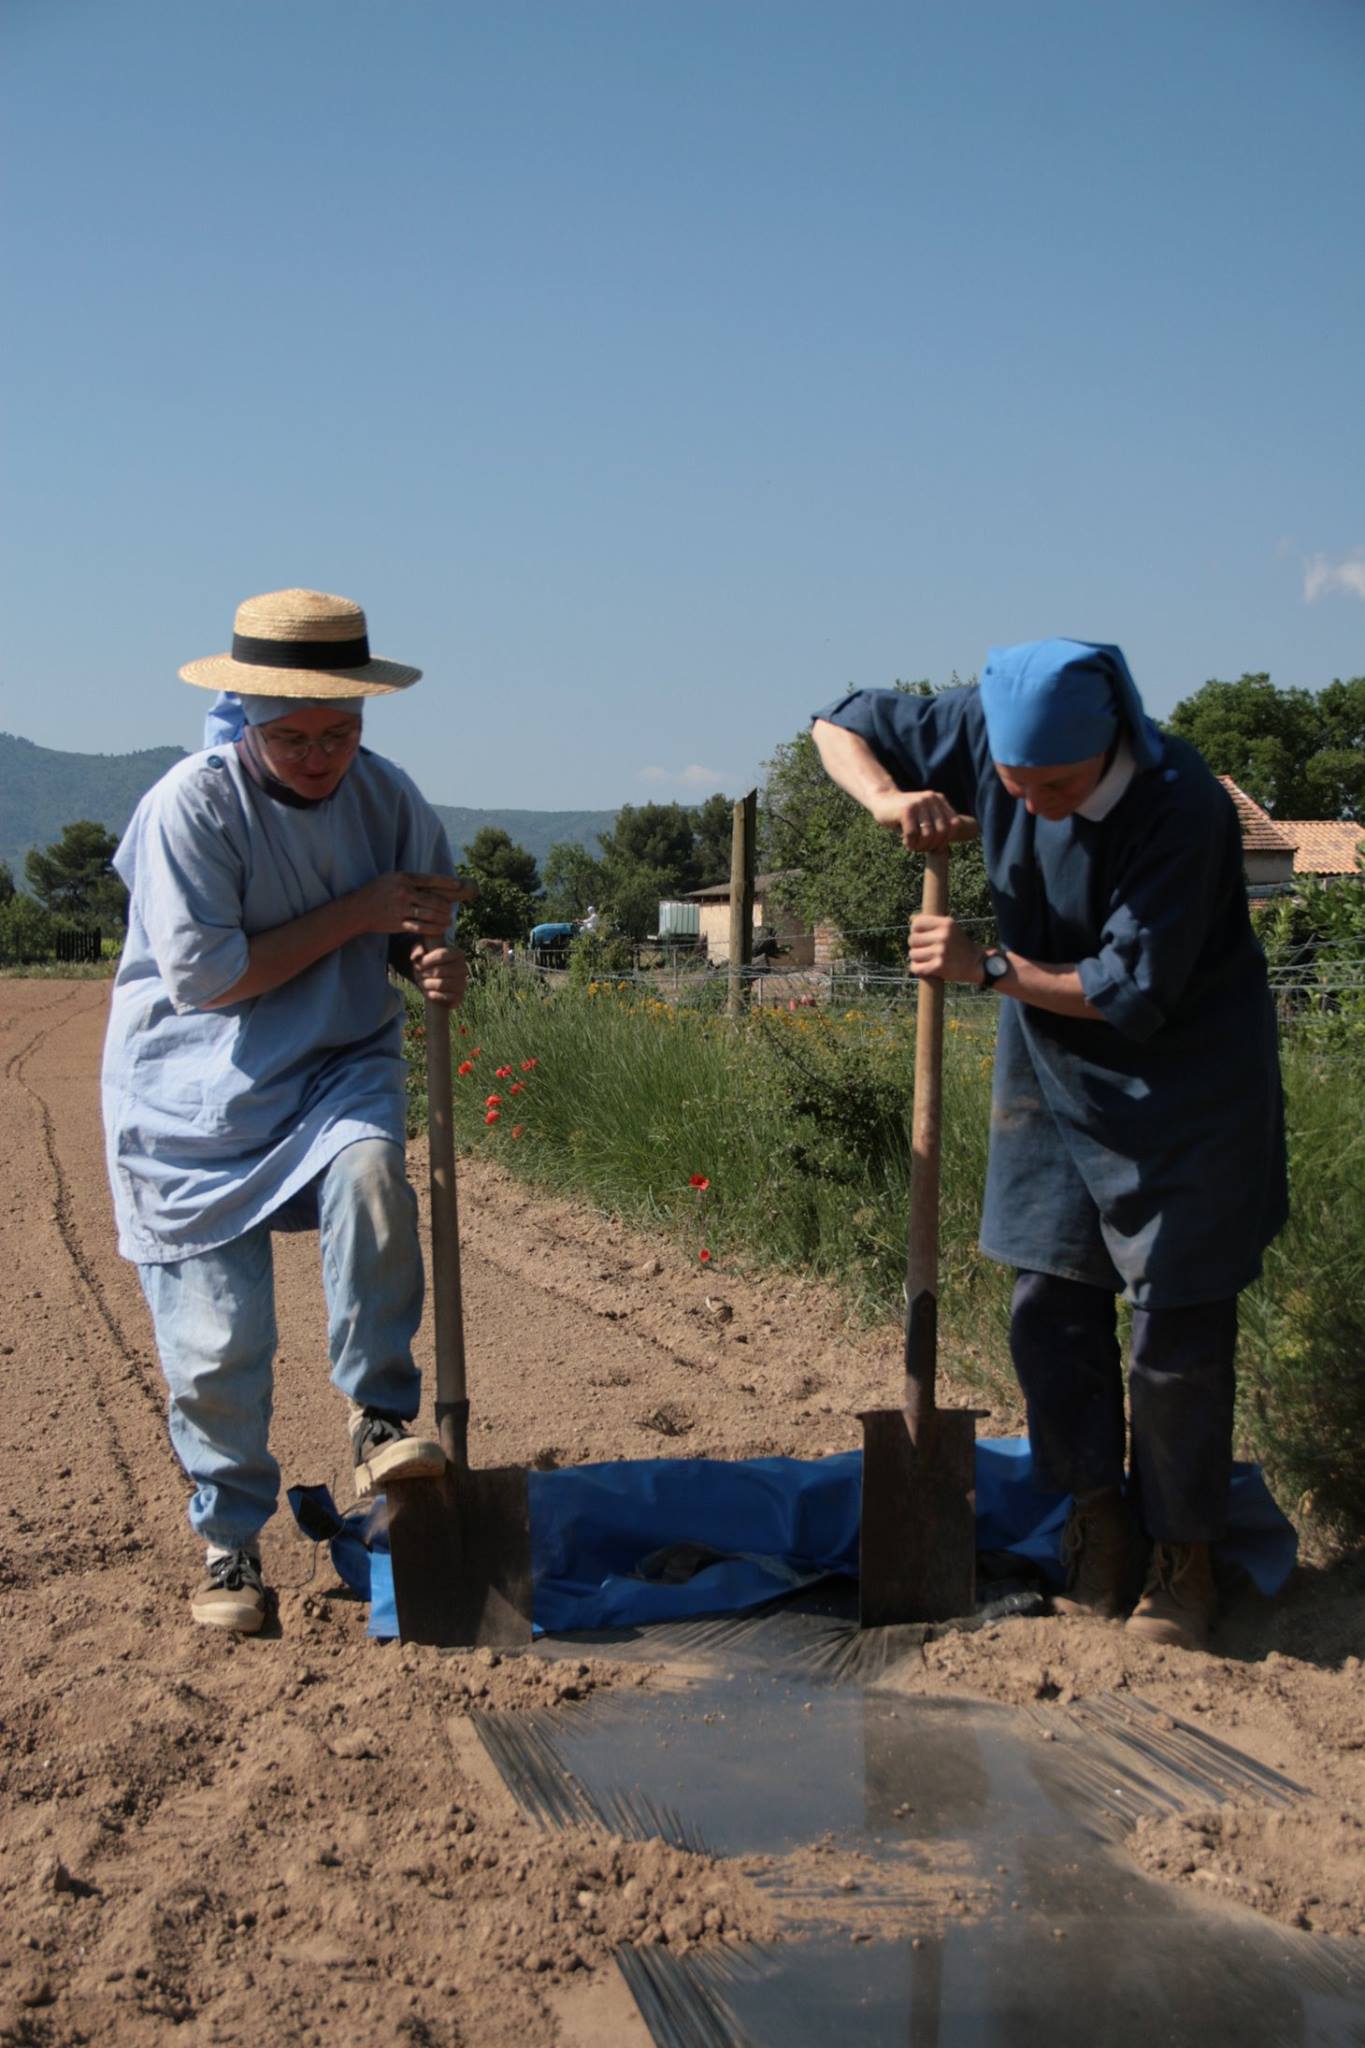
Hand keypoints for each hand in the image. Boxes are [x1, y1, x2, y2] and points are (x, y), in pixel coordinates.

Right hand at [353, 872, 471, 938]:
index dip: (446, 882)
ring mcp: (401, 909)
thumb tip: (431, 881)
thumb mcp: (391, 878)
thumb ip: (410, 880)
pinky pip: (421, 927)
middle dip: (446, 906)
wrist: (358, 910)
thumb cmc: (376, 892)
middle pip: (433, 899)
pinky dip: (433, 929)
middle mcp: (403, 892)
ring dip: (443, 918)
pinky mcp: (398, 923)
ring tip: (449, 920)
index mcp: (403, 878)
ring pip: (429, 914)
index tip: (458, 885)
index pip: (430, 879)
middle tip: (452, 909)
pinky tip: (440, 929)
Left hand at [409, 943, 468, 1007]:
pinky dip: (433, 995)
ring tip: (423, 983)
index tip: (418, 965)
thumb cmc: (429, 965)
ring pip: (441, 984)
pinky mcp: (459, 997)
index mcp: (457, 953)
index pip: (441, 954)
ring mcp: (462, 983)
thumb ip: (417, 949)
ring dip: (427, 984)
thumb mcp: (422, 953)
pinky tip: (429, 992)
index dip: (426, 960)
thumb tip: (416, 957)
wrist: (435, 984)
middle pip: (439, 971)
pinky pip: (444, 997)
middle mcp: (463, 968)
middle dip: (424, 974)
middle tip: (418, 976)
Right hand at [868, 788, 971, 850]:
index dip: (946, 839)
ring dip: (920, 846)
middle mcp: (931, 798)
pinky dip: (909, 843)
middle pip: (941, 831)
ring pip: (927, 834)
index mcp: (940, 799)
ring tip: (913, 846)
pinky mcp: (907, 809)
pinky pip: (913, 834)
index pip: (954, 824)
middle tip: (920, 848)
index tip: (934, 847)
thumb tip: (947, 847)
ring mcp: (919, 802)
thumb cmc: (904, 815)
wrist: (882, 800)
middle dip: (931, 845)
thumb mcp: (924, 816)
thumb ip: (937, 826)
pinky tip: (905, 842)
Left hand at [908, 914, 983, 984]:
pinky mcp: (938, 967)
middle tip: (925, 949)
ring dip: (917, 958)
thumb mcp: (950, 928)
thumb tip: (911, 918)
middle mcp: (943, 936)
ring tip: (927, 958)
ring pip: (912, 954)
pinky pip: (915, 967)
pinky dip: (917, 968)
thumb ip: (932, 922)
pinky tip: (924, 967)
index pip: (917, 923)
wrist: (975, 964)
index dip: (915, 930)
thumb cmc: (958, 944)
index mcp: (946, 923)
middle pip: (912, 939)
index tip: (921, 935)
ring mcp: (940, 952)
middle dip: (915, 945)